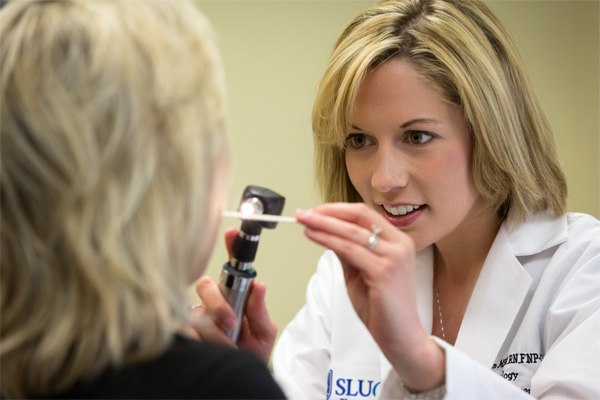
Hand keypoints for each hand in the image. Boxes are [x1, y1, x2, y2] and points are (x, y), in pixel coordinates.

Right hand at [187, 228, 276, 363]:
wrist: (238, 376)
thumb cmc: (251, 352)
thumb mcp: (264, 333)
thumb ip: (260, 311)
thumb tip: (260, 285)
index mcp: (235, 296)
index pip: (232, 268)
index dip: (231, 247)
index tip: (232, 233)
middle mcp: (213, 302)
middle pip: (206, 285)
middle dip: (219, 304)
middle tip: (232, 322)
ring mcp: (198, 316)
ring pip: (197, 310)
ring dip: (214, 330)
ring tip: (228, 343)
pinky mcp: (185, 331)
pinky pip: (186, 328)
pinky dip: (203, 340)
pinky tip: (210, 347)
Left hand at [295, 203, 443, 390]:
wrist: (401, 338)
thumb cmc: (382, 308)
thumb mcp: (360, 272)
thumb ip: (348, 251)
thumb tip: (326, 231)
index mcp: (397, 241)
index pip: (364, 214)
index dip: (337, 210)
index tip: (314, 211)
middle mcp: (400, 244)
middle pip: (358, 216)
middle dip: (327, 212)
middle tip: (303, 213)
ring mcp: (394, 257)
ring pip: (351, 231)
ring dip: (323, 223)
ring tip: (303, 220)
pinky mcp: (384, 272)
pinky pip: (349, 250)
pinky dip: (327, 240)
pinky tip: (312, 235)